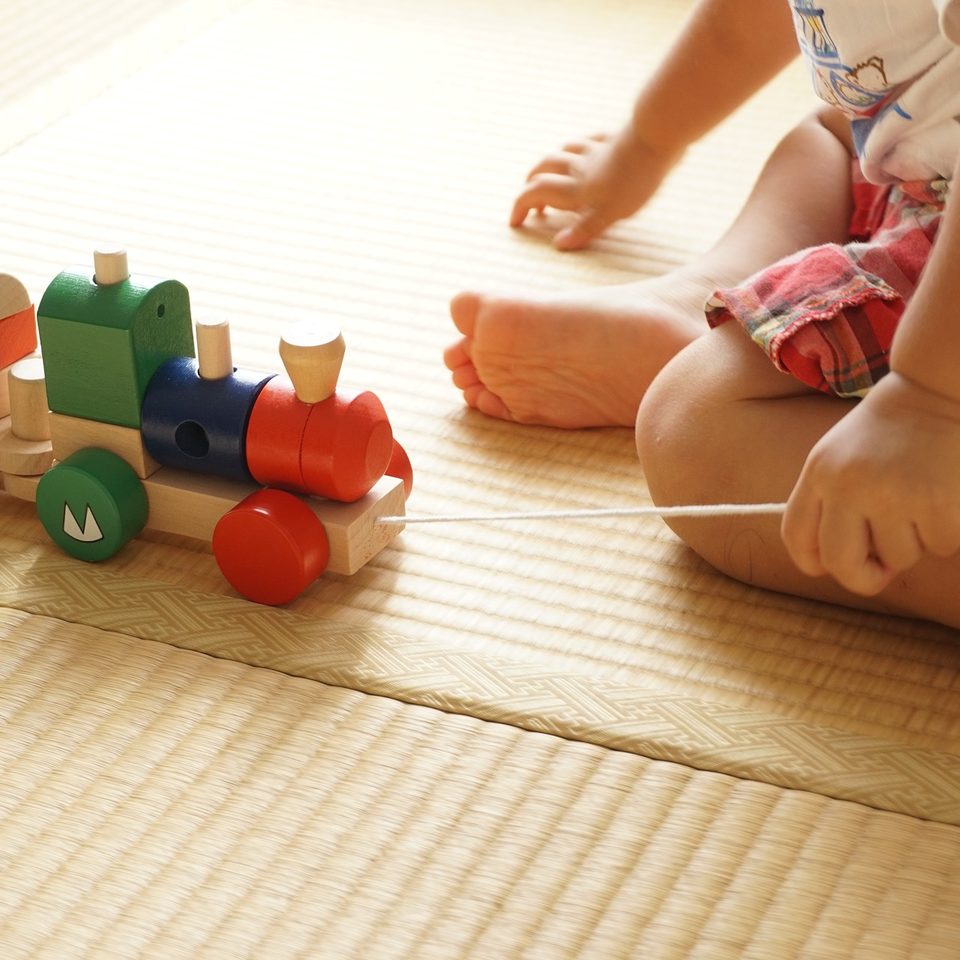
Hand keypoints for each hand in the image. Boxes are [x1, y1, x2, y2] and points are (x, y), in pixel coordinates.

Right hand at [509, 125, 679, 250]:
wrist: (656, 138)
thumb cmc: (634, 180)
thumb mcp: (610, 214)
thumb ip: (584, 230)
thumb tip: (558, 245)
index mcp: (575, 189)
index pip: (536, 194)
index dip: (520, 207)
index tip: (515, 222)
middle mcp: (578, 168)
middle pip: (543, 170)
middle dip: (530, 185)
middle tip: (531, 203)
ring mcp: (595, 151)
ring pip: (562, 152)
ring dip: (550, 165)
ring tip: (550, 175)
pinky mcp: (613, 139)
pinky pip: (590, 141)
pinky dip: (580, 147)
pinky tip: (585, 149)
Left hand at [782, 373, 959, 595]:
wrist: (936, 390)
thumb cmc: (888, 431)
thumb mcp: (839, 456)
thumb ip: (832, 503)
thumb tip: (844, 567)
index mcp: (819, 474)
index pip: (796, 536)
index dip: (812, 562)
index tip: (831, 567)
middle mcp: (848, 487)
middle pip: (841, 563)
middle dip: (864, 578)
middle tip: (883, 571)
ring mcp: (892, 496)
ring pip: (898, 557)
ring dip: (914, 543)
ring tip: (919, 503)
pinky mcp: (937, 503)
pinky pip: (939, 546)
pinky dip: (946, 533)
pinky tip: (945, 497)